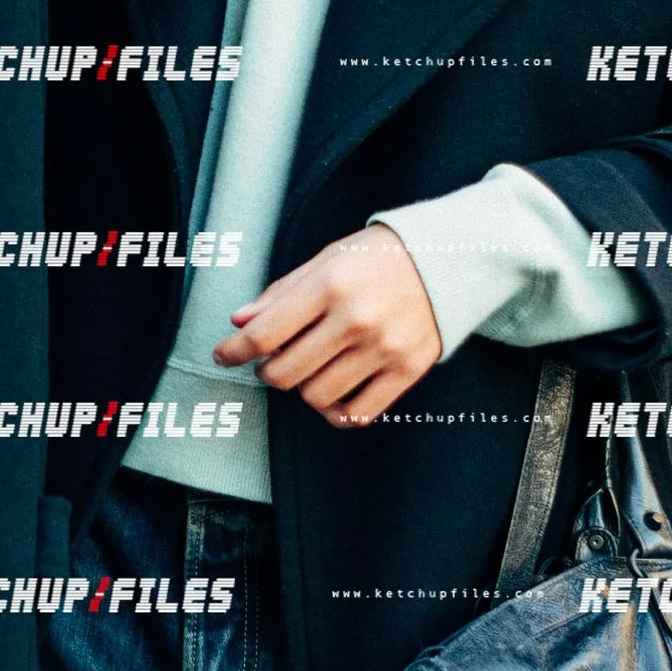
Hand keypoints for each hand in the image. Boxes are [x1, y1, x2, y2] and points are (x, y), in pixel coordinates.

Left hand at [212, 223, 442, 431]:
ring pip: (316, 396)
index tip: (223, 355)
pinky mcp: (407, 371)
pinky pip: (358, 413)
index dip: (234, 350)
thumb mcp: (326, 259)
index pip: (265, 334)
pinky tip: (331, 396)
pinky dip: (336, 412)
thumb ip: (281, 293)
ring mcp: (384, 349)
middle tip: (272, 358)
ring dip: (301, 388)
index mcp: (330, 286)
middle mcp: (356, 320)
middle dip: (267, 370)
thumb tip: (240, 322)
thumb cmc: (378, 257)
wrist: (448, 258)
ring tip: (308, 368)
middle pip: (285, 373)